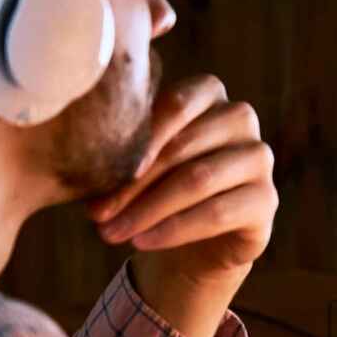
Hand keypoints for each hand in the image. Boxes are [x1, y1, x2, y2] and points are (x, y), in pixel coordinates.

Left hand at [89, 76, 277, 336]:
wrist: (190, 237)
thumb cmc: (152, 185)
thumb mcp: (133, 158)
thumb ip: (118, 139)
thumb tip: (69, 140)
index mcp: (210, 94)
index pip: (180, 102)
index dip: (143, 133)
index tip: (102, 166)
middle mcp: (241, 120)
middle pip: (185, 146)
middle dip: (134, 183)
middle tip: (94, 213)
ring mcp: (259, 159)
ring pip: (199, 180)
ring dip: (148, 209)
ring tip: (110, 233)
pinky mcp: (266, 200)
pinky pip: (218, 213)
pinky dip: (175, 230)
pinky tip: (142, 242)